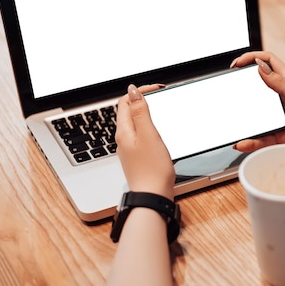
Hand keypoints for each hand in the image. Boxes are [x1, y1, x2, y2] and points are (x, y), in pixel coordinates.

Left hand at [115, 84, 174, 199]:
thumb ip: (140, 112)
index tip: (156, 89)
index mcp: (124, 131)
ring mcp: (130, 148)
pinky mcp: (139, 156)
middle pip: (129, 111)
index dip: (139, 91)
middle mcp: (124, 139)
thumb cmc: (152, 170)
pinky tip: (160, 130)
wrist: (152, 196)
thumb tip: (133, 91)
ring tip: (161, 108)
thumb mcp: (148, 135)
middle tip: (160, 95)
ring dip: (147, 112)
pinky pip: (141, 135)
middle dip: (143, 99)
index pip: (125, 101)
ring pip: (135, 123)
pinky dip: (150, 126)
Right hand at [230, 52, 284, 156]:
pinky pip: (260, 137)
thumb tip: (259, 66)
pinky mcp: (279, 135)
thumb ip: (279, 82)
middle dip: (241, 90)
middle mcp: (282, 98)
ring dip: (244, 121)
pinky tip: (243, 143)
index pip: (268, 62)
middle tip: (228, 92)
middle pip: (257, 88)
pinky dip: (250, 141)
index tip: (236, 64)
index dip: (251, 58)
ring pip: (255, 116)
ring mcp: (280, 117)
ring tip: (233, 125)